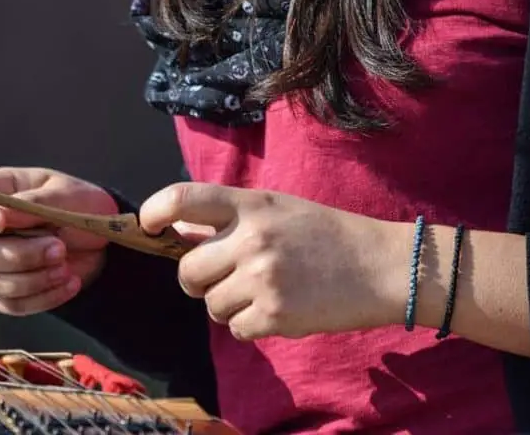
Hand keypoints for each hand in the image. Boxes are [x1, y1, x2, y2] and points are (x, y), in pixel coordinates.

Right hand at [0, 167, 117, 315]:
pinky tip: (69, 282)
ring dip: (32, 279)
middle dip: (18, 254)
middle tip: (59, 247)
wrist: (101, 240)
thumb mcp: (64, 196)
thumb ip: (33, 204)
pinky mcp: (6, 293)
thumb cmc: (79, 205)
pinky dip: (43, 296)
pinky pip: (12, 304)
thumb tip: (0, 215)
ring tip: (66, 267)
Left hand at [140, 183, 404, 339]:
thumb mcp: (276, 209)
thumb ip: (228, 218)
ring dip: (228, 305)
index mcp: (250, 205)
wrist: (382, 266)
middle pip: (187, 271)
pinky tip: (280, 310)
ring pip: (211, 305)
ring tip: (264, 292)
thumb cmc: (326, 234)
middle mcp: (251, 239)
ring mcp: (262, 278)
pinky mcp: (276, 315)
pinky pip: (236, 329)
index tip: (148, 225)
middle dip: (197, 281)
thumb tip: (177, 230)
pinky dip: (252, 326)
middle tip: (222, 278)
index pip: (182, 199)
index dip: (154, 212)